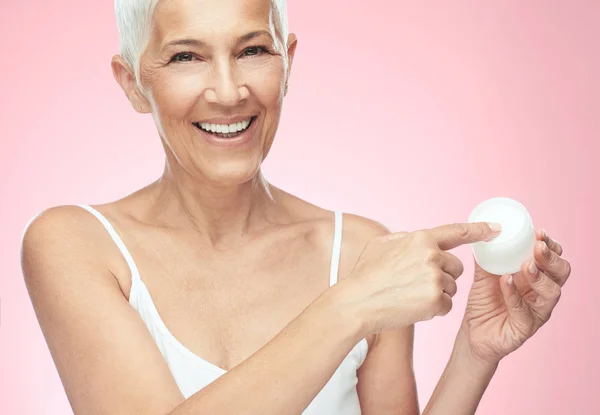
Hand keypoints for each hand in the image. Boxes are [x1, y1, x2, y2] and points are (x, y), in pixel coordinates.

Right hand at [342, 222, 500, 334]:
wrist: (356, 302)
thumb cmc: (364, 274)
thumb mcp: (380, 245)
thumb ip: (404, 239)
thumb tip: (416, 239)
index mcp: (420, 238)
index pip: (456, 232)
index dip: (479, 230)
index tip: (497, 229)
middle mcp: (431, 255)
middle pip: (455, 267)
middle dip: (442, 275)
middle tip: (415, 283)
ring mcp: (435, 278)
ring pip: (452, 287)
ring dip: (437, 293)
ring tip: (410, 295)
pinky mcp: (436, 301)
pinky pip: (447, 305)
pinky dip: (434, 309)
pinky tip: (413, 307)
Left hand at [461, 228, 571, 363]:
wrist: (472, 334)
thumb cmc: (484, 304)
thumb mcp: (483, 276)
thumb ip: (486, 257)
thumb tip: (482, 233)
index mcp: (536, 278)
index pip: (553, 258)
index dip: (551, 245)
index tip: (539, 232)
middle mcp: (541, 294)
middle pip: (561, 273)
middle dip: (551, 258)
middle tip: (538, 247)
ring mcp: (536, 311)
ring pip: (552, 292)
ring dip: (540, 276)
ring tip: (526, 265)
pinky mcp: (525, 328)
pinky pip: (525, 311)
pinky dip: (515, 294)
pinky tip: (506, 281)